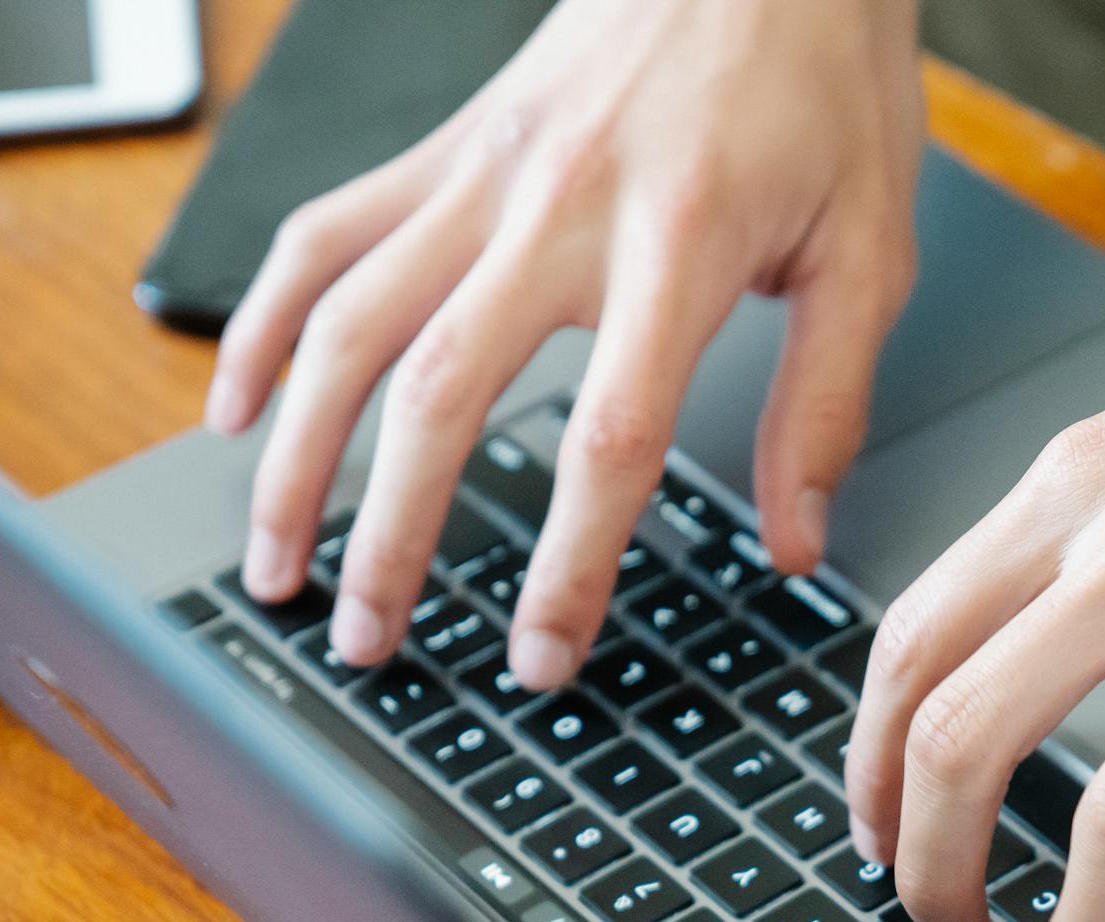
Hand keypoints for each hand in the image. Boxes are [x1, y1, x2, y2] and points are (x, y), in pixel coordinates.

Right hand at [207, 0, 924, 688]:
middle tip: (369, 641)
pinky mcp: (441, 149)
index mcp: (683, 242)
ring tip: (273, 562)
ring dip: (296, 453)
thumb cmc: (820, 81)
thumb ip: (829, 405)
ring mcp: (481, 173)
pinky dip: (258, 322)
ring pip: (348, 320)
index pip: (610, 437)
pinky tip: (233, 412)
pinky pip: (322, 236)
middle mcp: (558, 207)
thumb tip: (795, 545)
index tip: (540, 656)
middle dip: (391, 534)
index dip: (568, 562)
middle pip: (443, 391)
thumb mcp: (871, 247)